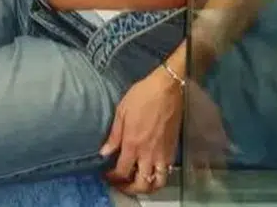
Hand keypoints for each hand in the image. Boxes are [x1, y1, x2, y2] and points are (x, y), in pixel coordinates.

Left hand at [99, 68, 184, 194]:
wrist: (167, 88)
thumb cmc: (142, 96)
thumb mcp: (121, 112)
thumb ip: (113, 136)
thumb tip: (104, 153)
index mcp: (133, 144)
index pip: (122, 172)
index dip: (113, 178)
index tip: (107, 175)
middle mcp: (149, 153)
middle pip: (141, 184)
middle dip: (130, 188)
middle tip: (121, 183)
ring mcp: (163, 153)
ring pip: (158, 182)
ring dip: (147, 187)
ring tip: (137, 181)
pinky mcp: (173, 150)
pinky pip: (167, 171)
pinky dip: (159, 176)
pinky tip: (150, 169)